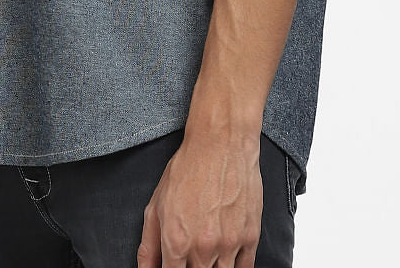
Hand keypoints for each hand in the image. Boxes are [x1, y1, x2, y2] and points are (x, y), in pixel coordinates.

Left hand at [136, 131, 262, 266]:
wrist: (221, 143)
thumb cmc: (188, 169)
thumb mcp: (156, 205)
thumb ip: (148, 246)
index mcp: (175, 242)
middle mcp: (202, 248)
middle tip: (191, 257)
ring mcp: (228, 244)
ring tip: (207, 254)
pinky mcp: (250, 237)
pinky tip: (226, 258)